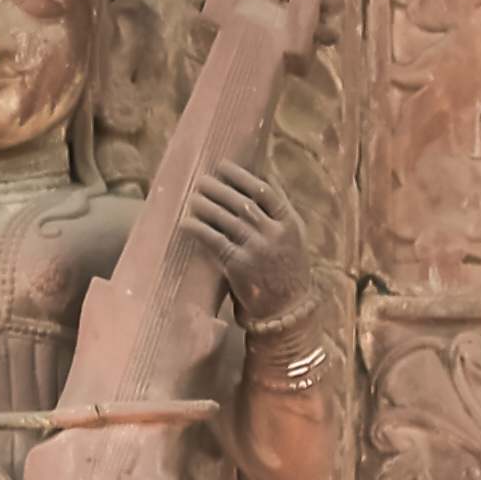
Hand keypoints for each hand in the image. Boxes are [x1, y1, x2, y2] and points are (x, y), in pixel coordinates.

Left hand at [189, 159, 310, 336]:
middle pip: (241, 202)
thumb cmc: (288, 271)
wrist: (287, 312)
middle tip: (201, 181)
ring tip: (193, 198)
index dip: (240, 176)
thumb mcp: (294, 239)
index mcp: (289, 224)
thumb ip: (279, 212)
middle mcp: (273, 234)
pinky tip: (186, 222)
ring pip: (225, 218)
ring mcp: (256, 250)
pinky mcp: (239, 266)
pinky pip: (213, 240)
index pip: (263, 191)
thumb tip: (259, 177)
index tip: (223, 167)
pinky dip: (198, 228)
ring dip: (205, 205)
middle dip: (218, 188)